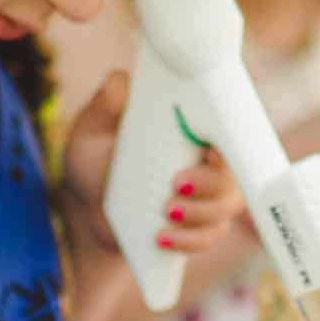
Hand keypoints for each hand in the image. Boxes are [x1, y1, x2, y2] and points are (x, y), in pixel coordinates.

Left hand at [53, 70, 246, 276]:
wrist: (86, 207)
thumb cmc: (94, 159)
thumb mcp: (92, 129)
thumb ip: (105, 104)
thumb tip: (120, 80)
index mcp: (190, 132)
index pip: (227, 132)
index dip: (230, 140)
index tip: (210, 149)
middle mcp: (207, 164)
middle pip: (232, 174)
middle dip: (210, 183)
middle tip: (176, 183)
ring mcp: (206, 199)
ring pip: (225, 209)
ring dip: (198, 213)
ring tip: (164, 212)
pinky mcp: (198, 229)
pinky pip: (208, 238)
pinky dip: (188, 240)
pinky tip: (161, 238)